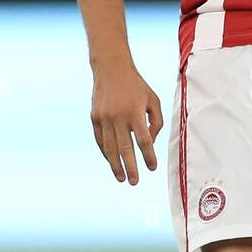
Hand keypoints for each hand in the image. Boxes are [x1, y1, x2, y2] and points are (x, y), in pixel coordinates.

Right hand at [90, 63, 162, 184]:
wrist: (111, 69)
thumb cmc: (137, 86)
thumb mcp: (153, 100)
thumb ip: (156, 122)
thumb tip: (150, 143)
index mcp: (135, 112)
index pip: (144, 140)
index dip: (149, 156)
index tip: (152, 168)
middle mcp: (118, 116)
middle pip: (125, 148)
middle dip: (130, 168)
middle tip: (134, 182)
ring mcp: (104, 118)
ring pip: (110, 147)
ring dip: (115, 165)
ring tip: (121, 178)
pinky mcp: (94, 117)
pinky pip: (101, 140)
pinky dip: (106, 153)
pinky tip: (112, 163)